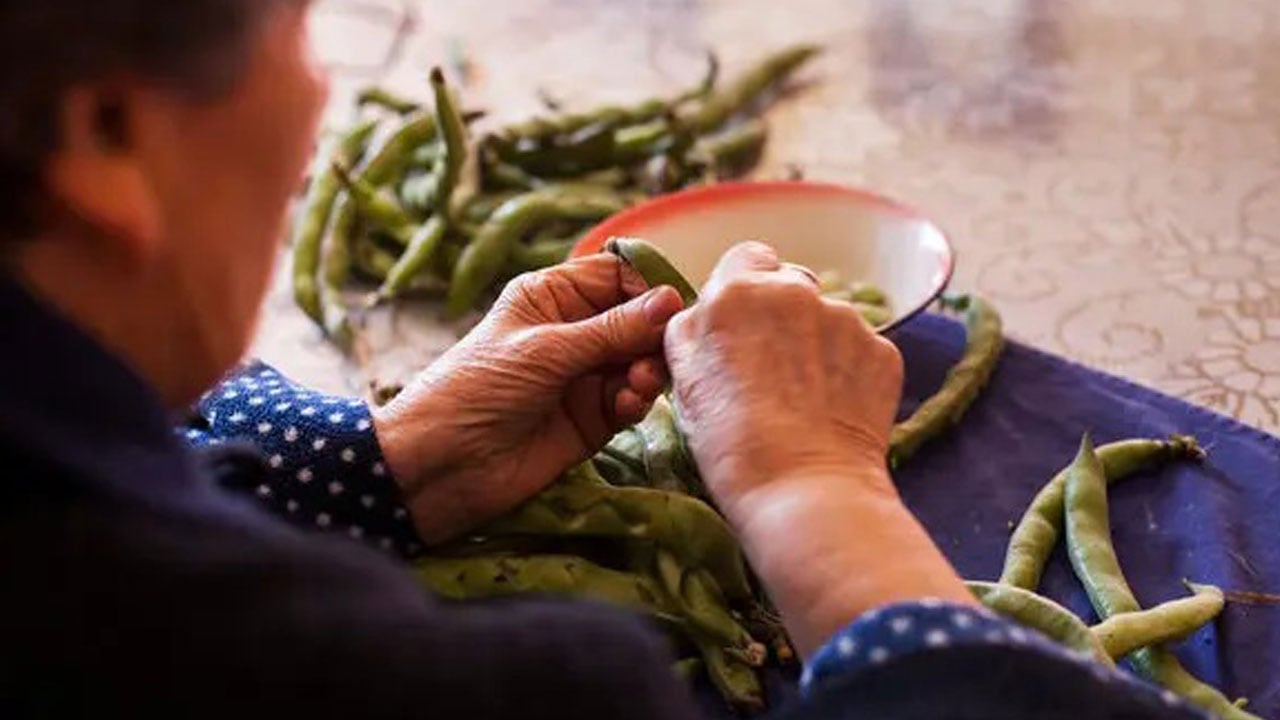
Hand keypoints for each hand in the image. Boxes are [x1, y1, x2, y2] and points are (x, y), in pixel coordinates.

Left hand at [374, 255, 683, 543]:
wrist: (442, 466)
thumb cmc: (476, 389)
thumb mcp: (545, 350)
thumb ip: (612, 329)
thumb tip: (672, 300)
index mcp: (552, 297)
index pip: (615, 276)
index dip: (646, 288)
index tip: (672, 308)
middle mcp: (573, 331)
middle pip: (637, 319)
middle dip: (653, 334)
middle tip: (657, 355)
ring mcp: (584, 376)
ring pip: (640, 361)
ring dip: (648, 370)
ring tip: (639, 384)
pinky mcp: (593, 418)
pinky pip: (631, 400)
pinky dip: (637, 400)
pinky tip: (626, 406)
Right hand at [664, 241, 904, 515]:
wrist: (804, 491)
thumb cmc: (730, 444)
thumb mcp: (684, 381)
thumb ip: (692, 332)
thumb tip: (703, 316)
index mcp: (737, 292)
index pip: (744, 257)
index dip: (740, 290)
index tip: (739, 326)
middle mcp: (796, 292)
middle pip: (790, 284)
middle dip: (780, 315)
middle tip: (768, 368)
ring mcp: (846, 320)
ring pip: (826, 318)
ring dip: (814, 344)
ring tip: (802, 399)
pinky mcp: (882, 352)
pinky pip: (859, 350)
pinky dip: (846, 372)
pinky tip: (831, 411)